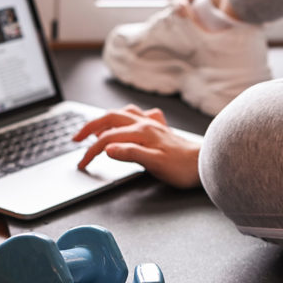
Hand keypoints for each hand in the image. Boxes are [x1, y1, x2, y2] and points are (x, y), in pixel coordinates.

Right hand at [73, 105, 201, 188]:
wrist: (207, 163)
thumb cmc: (184, 168)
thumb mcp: (155, 164)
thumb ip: (130, 154)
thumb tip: (108, 149)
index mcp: (141, 133)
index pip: (107, 140)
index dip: (91, 152)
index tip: (82, 164)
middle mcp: (145, 124)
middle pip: (110, 118)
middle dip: (90, 127)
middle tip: (76, 138)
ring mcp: (153, 125)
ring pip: (123, 114)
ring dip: (106, 119)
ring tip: (96, 128)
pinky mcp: (160, 130)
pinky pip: (140, 116)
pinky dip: (128, 118)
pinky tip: (129, 122)